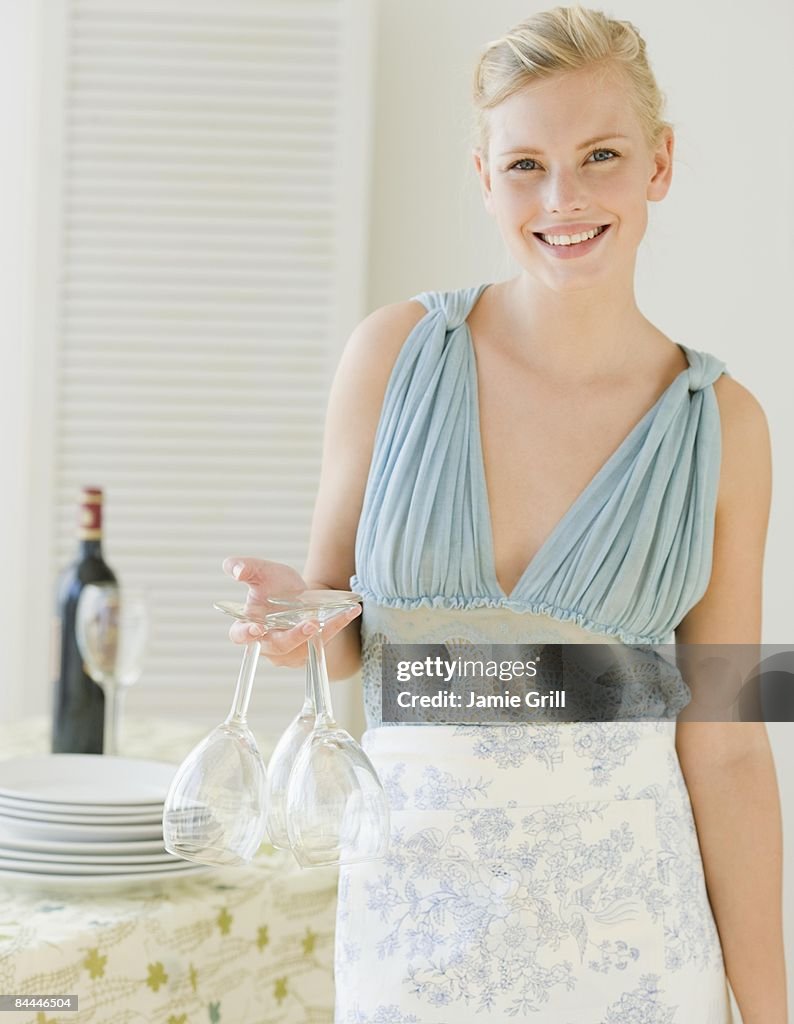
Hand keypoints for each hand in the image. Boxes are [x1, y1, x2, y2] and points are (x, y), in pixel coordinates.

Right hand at [221, 556, 360, 668]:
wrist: (301, 594)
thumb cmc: (276, 586)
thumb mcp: (261, 571)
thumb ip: (245, 567)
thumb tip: (235, 569)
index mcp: (249, 625)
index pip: (240, 635)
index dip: (246, 634)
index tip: (257, 628)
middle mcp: (268, 642)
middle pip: (277, 646)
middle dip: (293, 637)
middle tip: (309, 625)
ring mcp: (290, 650)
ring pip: (302, 648)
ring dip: (318, 635)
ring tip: (331, 619)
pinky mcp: (311, 649)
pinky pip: (325, 640)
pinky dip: (338, 625)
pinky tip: (352, 611)